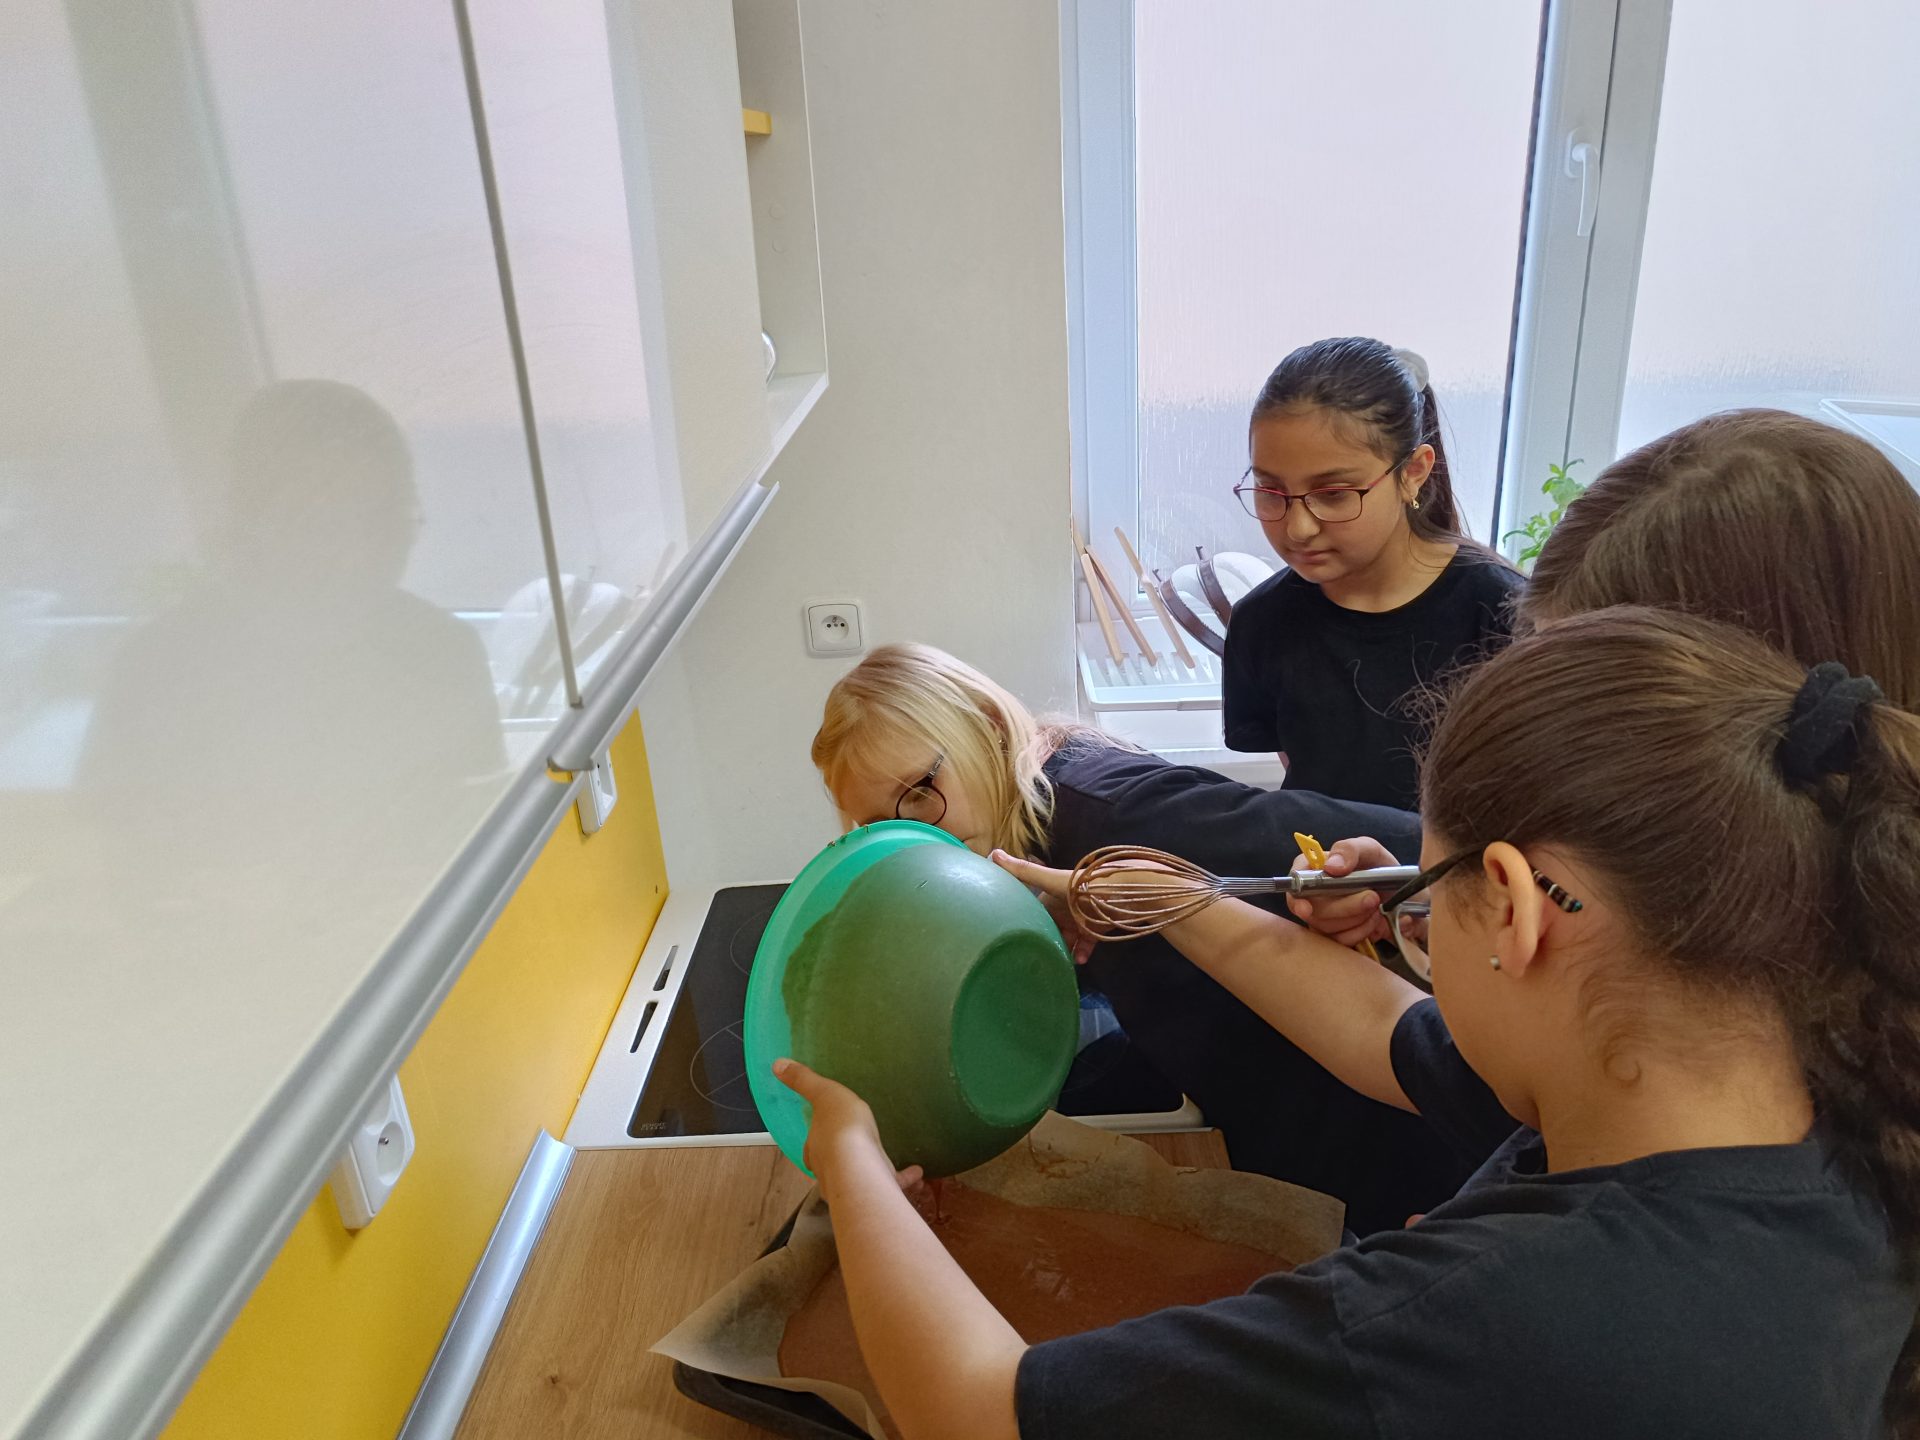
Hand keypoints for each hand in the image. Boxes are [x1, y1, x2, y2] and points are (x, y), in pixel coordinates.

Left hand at [773, 1058, 923, 1191]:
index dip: (819, 1142)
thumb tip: (776, 1065)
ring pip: (860, 1177)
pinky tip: (916, 1172)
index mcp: (816, 1150)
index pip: (813, 1148)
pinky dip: (901, 1178)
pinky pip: (889, 1183)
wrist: (860, 1166)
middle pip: (835, 1165)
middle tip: (857, 1148)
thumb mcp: (823, 1093)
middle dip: (845, 1159)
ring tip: (887, 1160)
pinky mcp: (874, 1192)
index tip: (826, 1136)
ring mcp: (852, 1185)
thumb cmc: (840, 1128)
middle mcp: (829, 1171)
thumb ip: (804, 1081)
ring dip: (872, 1169)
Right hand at [991, 851, 1093, 962]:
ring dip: (1063, 951)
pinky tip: (1079, 960)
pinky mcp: (1097, 929)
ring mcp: (1081, 920)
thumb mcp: (1051, 881)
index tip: (1015, 938)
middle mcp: (1065, 909)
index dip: (1026, 923)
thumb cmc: (1084, 886)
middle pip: (1051, 929)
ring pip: (1067, 940)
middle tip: (1035, 959)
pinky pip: (1086, 945)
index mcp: (1052, 897)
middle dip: (1045, 942)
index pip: (1035, 912)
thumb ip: (1024, 872)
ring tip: (1057, 963)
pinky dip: (1082, 953)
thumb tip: (992, 853)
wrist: (1123, 893)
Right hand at [1287, 835, 1396, 946]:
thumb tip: (1331, 867)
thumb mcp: (1370, 850)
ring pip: (1327, 929)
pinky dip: (1362, 932)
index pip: (1296, 881)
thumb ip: (1350, 850)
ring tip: (1377, 908)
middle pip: (1313, 911)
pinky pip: (1341, 942)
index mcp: (1315, 869)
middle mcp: (1314, 895)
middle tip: (1373, 898)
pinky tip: (1375, 922)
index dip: (1297, 897)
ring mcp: (1323, 918)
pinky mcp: (1336, 935)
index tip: (1307, 909)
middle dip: (1345, 907)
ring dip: (1358, 920)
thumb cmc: (1380, 868)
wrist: (1404, 895)